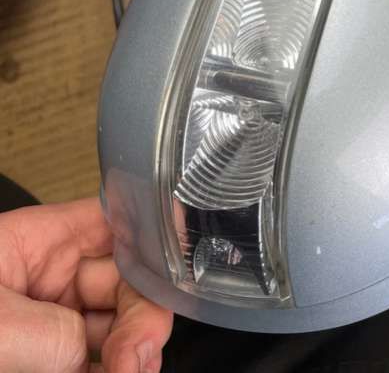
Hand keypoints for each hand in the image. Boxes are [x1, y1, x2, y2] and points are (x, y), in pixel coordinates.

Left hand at [0, 197, 172, 371]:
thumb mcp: (1, 328)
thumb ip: (62, 335)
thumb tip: (105, 358)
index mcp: (39, 241)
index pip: (118, 223)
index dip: (158, 240)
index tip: (179, 277)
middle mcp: (51, 273)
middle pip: (129, 280)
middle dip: (144, 316)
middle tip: (138, 356)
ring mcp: (50, 316)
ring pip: (120, 324)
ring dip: (137, 350)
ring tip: (132, 370)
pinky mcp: (45, 356)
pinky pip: (96, 358)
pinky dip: (118, 367)